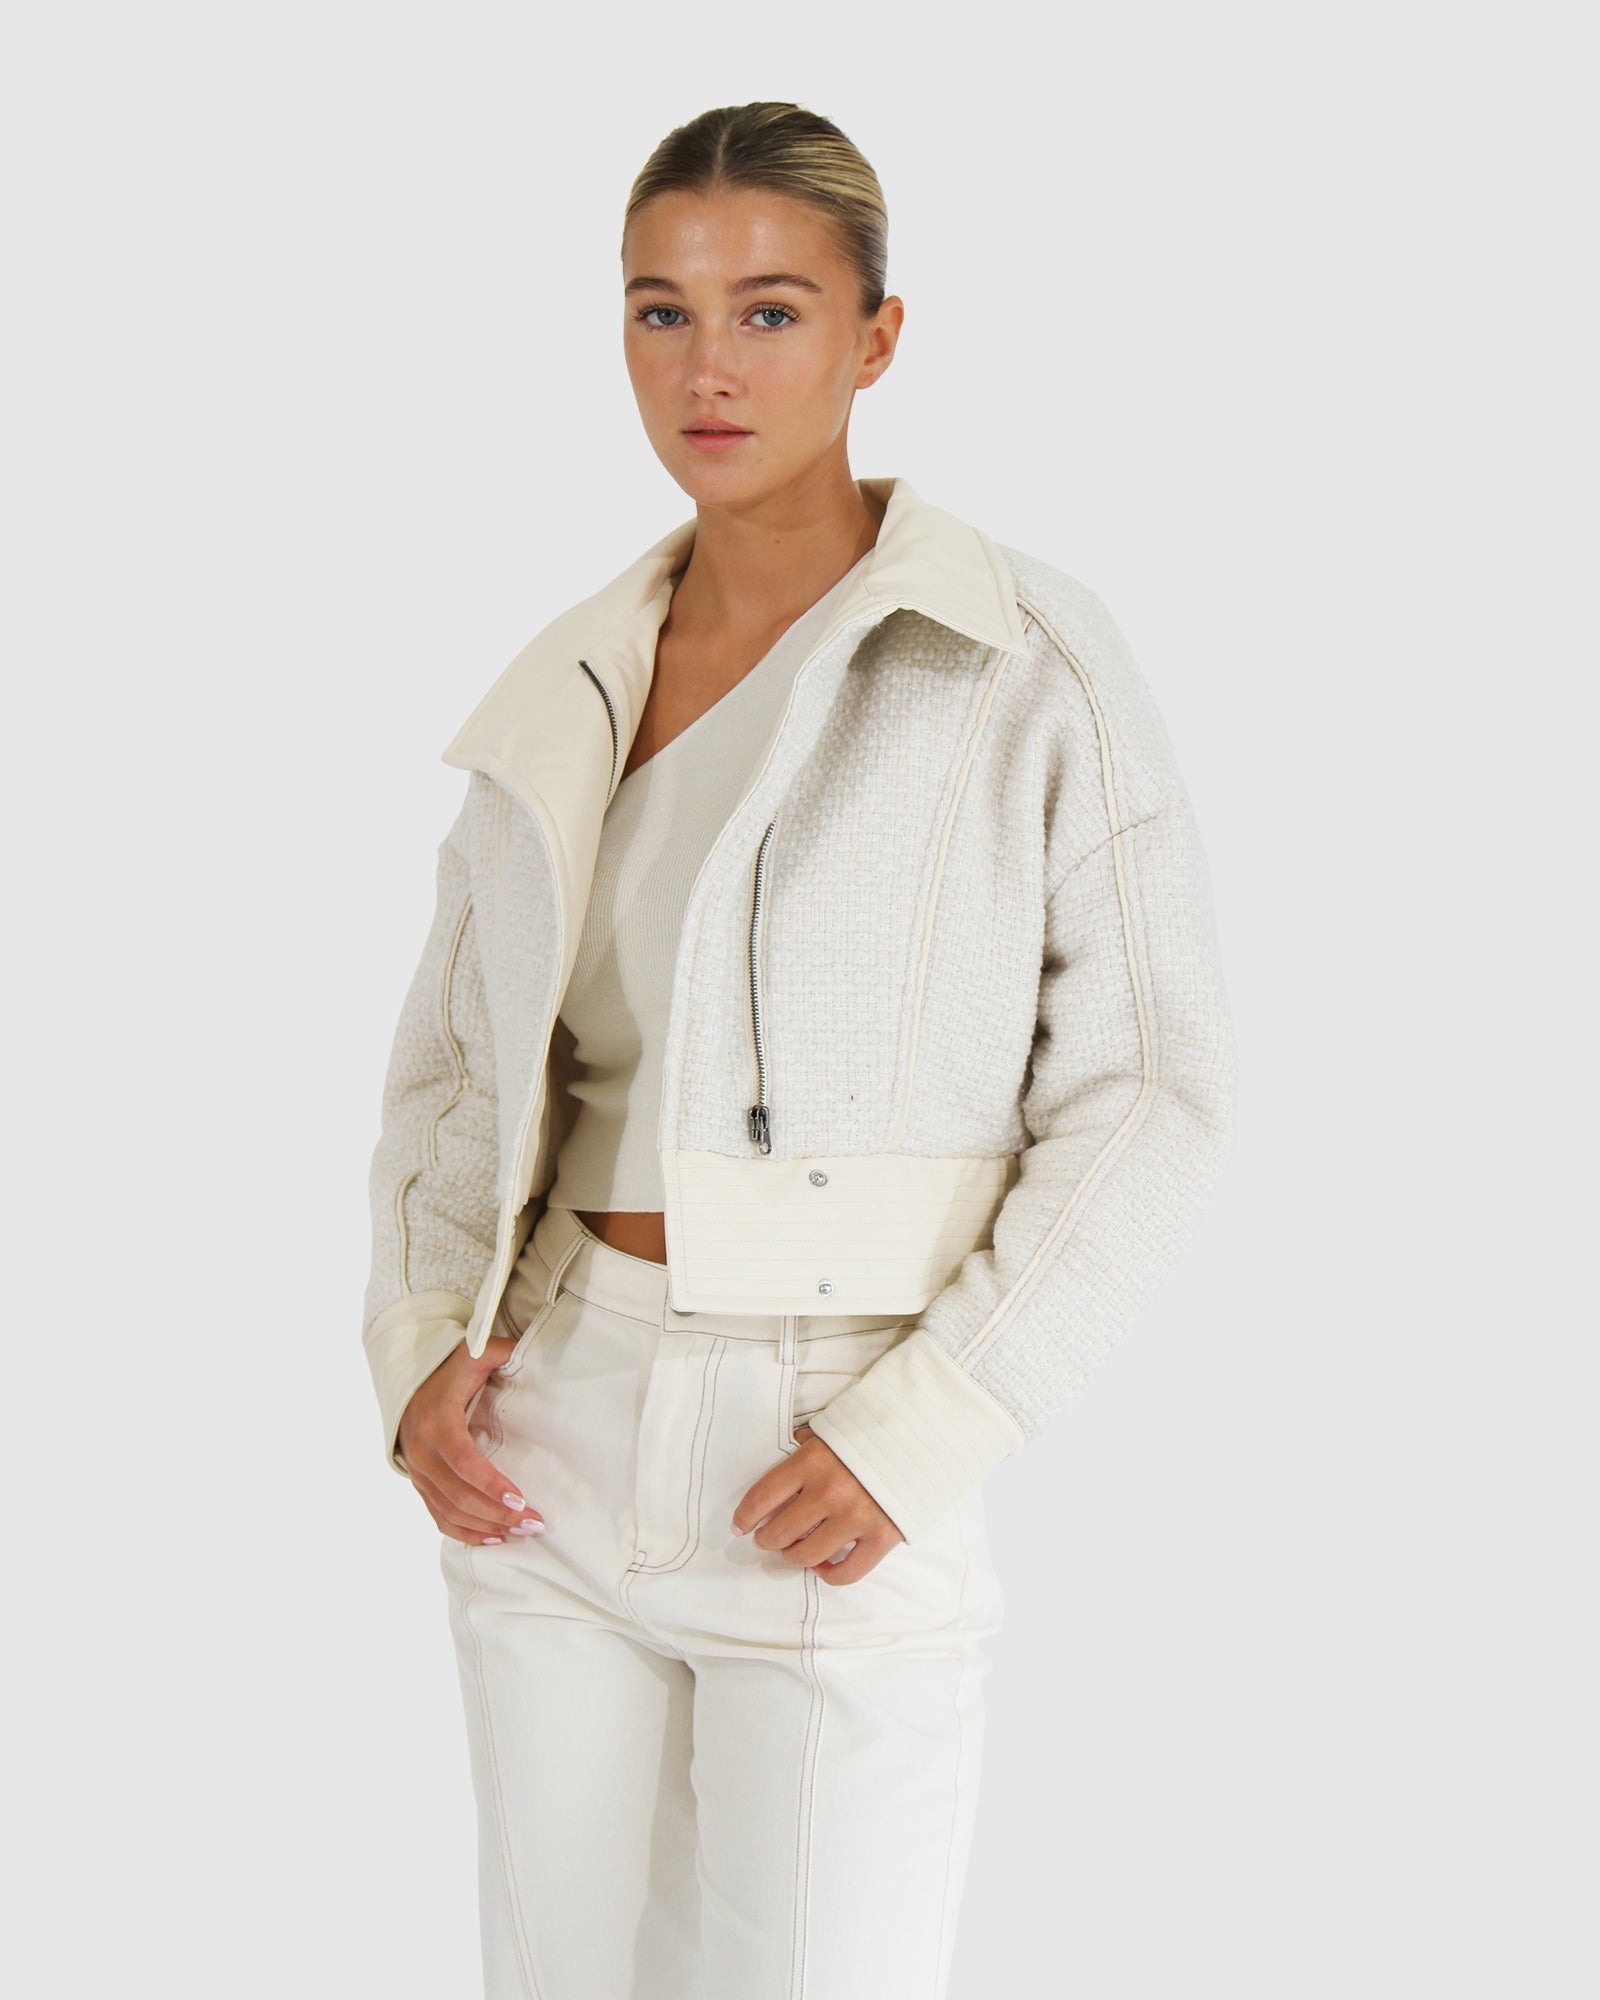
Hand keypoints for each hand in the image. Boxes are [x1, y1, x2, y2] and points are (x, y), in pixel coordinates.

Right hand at [396, 1335, 548, 1546]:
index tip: (521, 1499)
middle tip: (534, 1523)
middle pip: (459, 1494)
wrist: (408, 1382)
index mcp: (437, 1421)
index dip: (490, 1484)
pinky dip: (464, 1532)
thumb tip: (532, 1351)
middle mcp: (422, 1452)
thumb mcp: (473, 1352)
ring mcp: (418, 1471)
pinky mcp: (419, 1483)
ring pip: (449, 1511)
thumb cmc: (448, 1369)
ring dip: (486, 1526)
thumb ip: (501, 1350)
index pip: (464, 1461)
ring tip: (522, 1532)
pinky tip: (493, 1538)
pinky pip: (438, 1517)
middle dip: (498, 1513)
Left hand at [731, 1425, 905, 1583]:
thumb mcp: (831, 1429)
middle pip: (779, 1532)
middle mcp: (830, 1492)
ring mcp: (857, 1518)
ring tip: (794, 1548)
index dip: (745, 1516)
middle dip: (767, 1539)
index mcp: (813, 1460)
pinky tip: (822, 1564)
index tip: (739, 1525)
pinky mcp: (882, 1538)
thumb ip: (805, 1449)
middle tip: (767, 1537)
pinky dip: (827, 1574)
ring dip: (793, 1556)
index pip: (762, 1497)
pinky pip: (845, 1574)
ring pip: (805, 1556)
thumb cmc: (872, 1431)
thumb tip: (784, 1468)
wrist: (926, 1437)